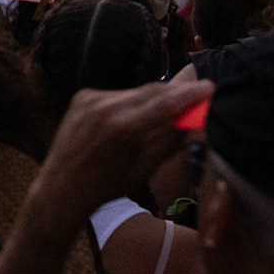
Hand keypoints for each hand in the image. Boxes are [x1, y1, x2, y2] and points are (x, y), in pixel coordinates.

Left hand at [32, 80, 213, 227]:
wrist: (62, 186)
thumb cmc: (107, 186)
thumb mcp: (146, 167)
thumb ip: (171, 139)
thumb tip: (194, 118)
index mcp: (124, 128)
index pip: (166, 102)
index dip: (191, 94)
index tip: (210, 87)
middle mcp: (106, 107)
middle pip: (152, 91)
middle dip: (176, 93)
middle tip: (197, 94)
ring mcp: (91, 98)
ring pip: (136, 92)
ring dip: (153, 100)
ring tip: (164, 113)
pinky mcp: (83, 96)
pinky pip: (118, 95)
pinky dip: (130, 104)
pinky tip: (131, 119)